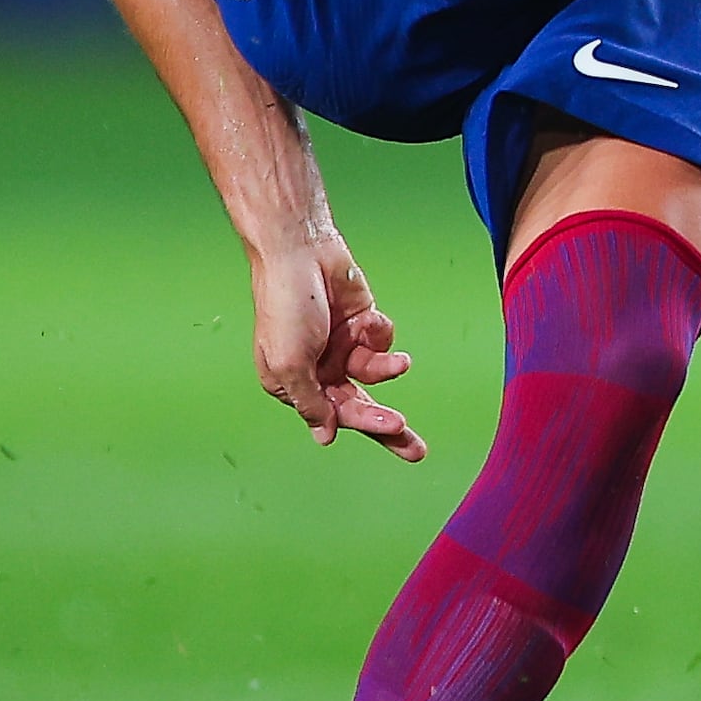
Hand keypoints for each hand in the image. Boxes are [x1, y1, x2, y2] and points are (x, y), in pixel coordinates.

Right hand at [251, 230, 424, 460]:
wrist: (301, 252)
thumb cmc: (285, 306)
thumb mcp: (289, 363)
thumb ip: (310, 402)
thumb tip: (325, 436)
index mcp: (295, 385)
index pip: (336, 416)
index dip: (366, 423)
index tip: (394, 427)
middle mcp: (319, 371)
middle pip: (359, 407)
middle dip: (387, 426)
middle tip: (416, 449)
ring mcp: (341, 346)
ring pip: (374, 374)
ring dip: (387, 368)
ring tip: (399, 363)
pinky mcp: (361, 324)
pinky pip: (381, 341)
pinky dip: (380, 334)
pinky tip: (369, 321)